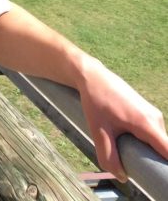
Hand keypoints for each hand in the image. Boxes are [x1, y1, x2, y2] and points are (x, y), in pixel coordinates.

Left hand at [78, 58, 167, 181]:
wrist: (92, 76)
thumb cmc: (95, 101)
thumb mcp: (99, 131)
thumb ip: (109, 156)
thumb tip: (121, 176)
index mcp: (146, 123)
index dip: (166, 166)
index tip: (159, 175)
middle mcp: (155, 118)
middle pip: (163, 149)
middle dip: (151, 160)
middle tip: (131, 161)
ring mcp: (153, 113)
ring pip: (157, 141)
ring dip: (146, 150)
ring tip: (126, 147)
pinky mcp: (148, 111)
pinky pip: (153, 133)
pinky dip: (144, 141)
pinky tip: (128, 138)